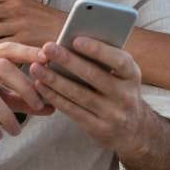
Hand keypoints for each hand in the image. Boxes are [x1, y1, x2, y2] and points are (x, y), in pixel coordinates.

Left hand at [28, 37, 150, 153]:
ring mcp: (113, 114)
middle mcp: (126, 95)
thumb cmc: (119, 91)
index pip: (119, 60)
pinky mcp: (99, 128)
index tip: (75, 39)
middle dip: (68, 61)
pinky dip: (55, 97)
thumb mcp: (121, 76)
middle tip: (47, 48)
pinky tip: (41, 86)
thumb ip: (104, 62)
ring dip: (54, 80)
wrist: (133, 130)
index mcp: (132, 75)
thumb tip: (71, 43)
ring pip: (79, 94)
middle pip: (94, 76)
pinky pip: (72, 111)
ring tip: (36, 67)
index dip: (98, 50)